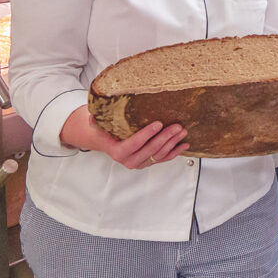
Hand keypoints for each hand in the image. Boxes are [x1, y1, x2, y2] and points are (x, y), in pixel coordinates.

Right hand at [60, 106, 188, 168]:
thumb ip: (96, 121)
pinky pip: (164, 159)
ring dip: (173, 143)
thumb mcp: (96, 125)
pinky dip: (175, 152)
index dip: (147, 134)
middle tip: (176, 126)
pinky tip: (184, 145)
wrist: (104, 141)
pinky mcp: (148, 162)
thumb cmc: (103, 131)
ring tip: (182, 131)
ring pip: (159, 154)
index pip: (134, 144)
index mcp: (118, 152)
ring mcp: (140, 163)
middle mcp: (130, 161)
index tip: (158, 124)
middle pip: (151, 150)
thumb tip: (92, 115)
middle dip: (165, 138)